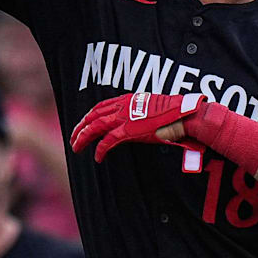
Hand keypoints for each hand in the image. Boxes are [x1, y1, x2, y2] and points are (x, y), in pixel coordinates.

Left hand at [70, 92, 204, 161]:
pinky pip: (108, 141)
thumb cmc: (174, 115)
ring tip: (76, 147)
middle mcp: (122, 106)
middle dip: (79, 127)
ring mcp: (124, 118)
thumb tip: (136, 124)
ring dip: (82, 137)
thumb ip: (139, 114)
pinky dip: (100, 150)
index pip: (100, 106)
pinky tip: (98, 158)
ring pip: (94, 127)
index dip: (89, 116)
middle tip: (72, 138)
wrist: (184, 116)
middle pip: (92, 116)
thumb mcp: (152, 110)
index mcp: (127, 100)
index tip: (82, 124)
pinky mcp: (129, 130)